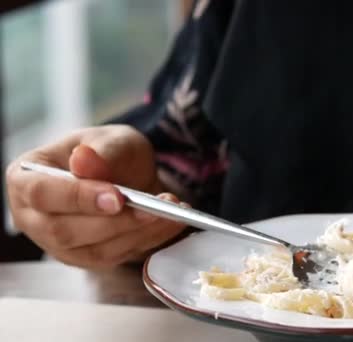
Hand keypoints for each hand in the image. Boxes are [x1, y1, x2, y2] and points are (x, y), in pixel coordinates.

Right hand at [5, 124, 185, 268]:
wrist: (126, 171)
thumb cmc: (108, 151)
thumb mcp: (110, 139)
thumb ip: (101, 152)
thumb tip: (82, 161)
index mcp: (26, 178)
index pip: (42, 194)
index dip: (79, 198)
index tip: (117, 197)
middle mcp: (34, 217)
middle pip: (65, 231)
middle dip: (115, 222)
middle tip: (154, 208)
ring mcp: (58, 244)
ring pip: (94, 251)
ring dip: (137, 234)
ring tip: (172, 212)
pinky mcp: (86, 258)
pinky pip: (117, 257)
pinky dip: (148, 241)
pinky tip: (171, 223)